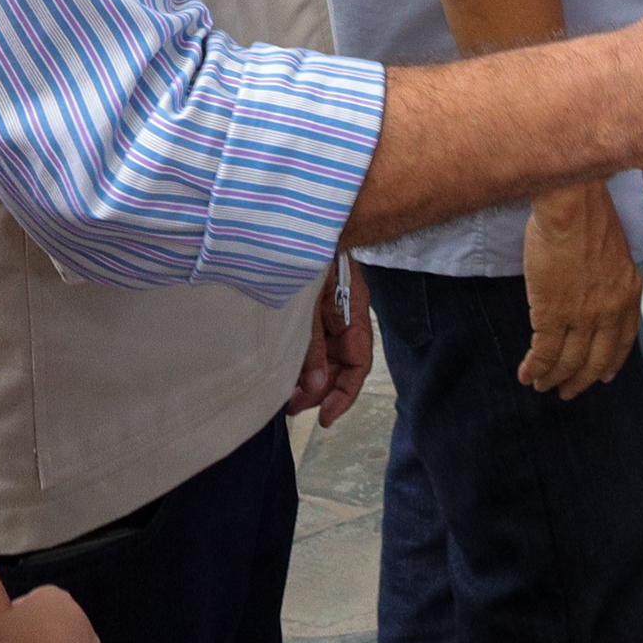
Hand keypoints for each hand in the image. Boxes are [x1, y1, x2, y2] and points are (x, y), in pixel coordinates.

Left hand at [289, 255, 373, 428]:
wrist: (296, 223)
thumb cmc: (307, 257)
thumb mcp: (309, 303)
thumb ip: (313, 345)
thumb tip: (315, 388)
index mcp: (353, 314)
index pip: (358, 364)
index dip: (344, 394)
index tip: (323, 418)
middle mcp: (343, 318)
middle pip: (340, 365)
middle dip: (319, 391)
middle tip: (292, 408)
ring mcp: (326, 314)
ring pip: (324, 357)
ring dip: (308, 379)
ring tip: (285, 395)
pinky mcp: (309, 310)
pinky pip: (310, 343)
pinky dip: (300, 360)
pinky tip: (284, 372)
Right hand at [520, 183, 642, 397]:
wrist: (572, 207)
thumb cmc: (589, 214)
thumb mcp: (615, 250)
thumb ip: (611, 277)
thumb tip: (599, 291)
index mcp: (628, 293)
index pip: (623, 340)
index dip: (611, 362)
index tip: (604, 375)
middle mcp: (609, 311)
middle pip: (596, 359)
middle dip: (581, 380)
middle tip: (568, 392)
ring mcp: (582, 315)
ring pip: (568, 361)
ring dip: (554, 378)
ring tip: (542, 386)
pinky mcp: (552, 313)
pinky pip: (544, 352)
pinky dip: (536, 368)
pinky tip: (527, 374)